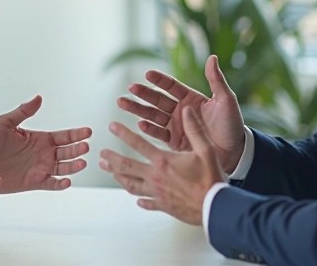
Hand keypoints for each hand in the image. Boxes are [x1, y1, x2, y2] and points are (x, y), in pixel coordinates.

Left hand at [0, 95, 91, 193]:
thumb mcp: (5, 123)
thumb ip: (23, 112)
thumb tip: (38, 98)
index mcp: (40, 139)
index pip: (63, 136)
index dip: (76, 134)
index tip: (87, 131)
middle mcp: (44, 154)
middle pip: (67, 151)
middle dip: (78, 149)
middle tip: (85, 146)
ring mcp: (41, 168)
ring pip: (64, 168)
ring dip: (73, 166)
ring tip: (81, 163)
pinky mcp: (35, 182)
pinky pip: (52, 184)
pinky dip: (60, 184)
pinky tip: (66, 181)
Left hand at [100, 107, 224, 224]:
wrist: (215, 207)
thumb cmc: (211, 178)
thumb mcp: (206, 149)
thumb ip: (194, 129)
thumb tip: (187, 110)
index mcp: (163, 161)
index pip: (137, 144)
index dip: (123, 134)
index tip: (112, 127)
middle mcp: (155, 177)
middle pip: (127, 167)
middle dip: (113, 159)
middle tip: (101, 154)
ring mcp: (157, 193)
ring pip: (132, 185)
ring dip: (119, 177)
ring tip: (111, 172)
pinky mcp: (163, 206)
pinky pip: (147, 202)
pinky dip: (140, 200)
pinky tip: (137, 199)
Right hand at [117, 55, 245, 172]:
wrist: (235, 152)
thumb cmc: (232, 124)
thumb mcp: (226, 100)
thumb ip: (216, 80)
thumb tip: (212, 57)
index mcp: (191, 98)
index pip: (171, 86)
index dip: (160, 80)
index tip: (148, 74)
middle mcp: (180, 110)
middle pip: (157, 99)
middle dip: (143, 94)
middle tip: (130, 88)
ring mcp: (175, 126)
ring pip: (153, 115)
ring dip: (138, 109)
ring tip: (122, 103)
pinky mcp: (174, 141)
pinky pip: (159, 134)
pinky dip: (149, 129)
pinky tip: (140, 124)